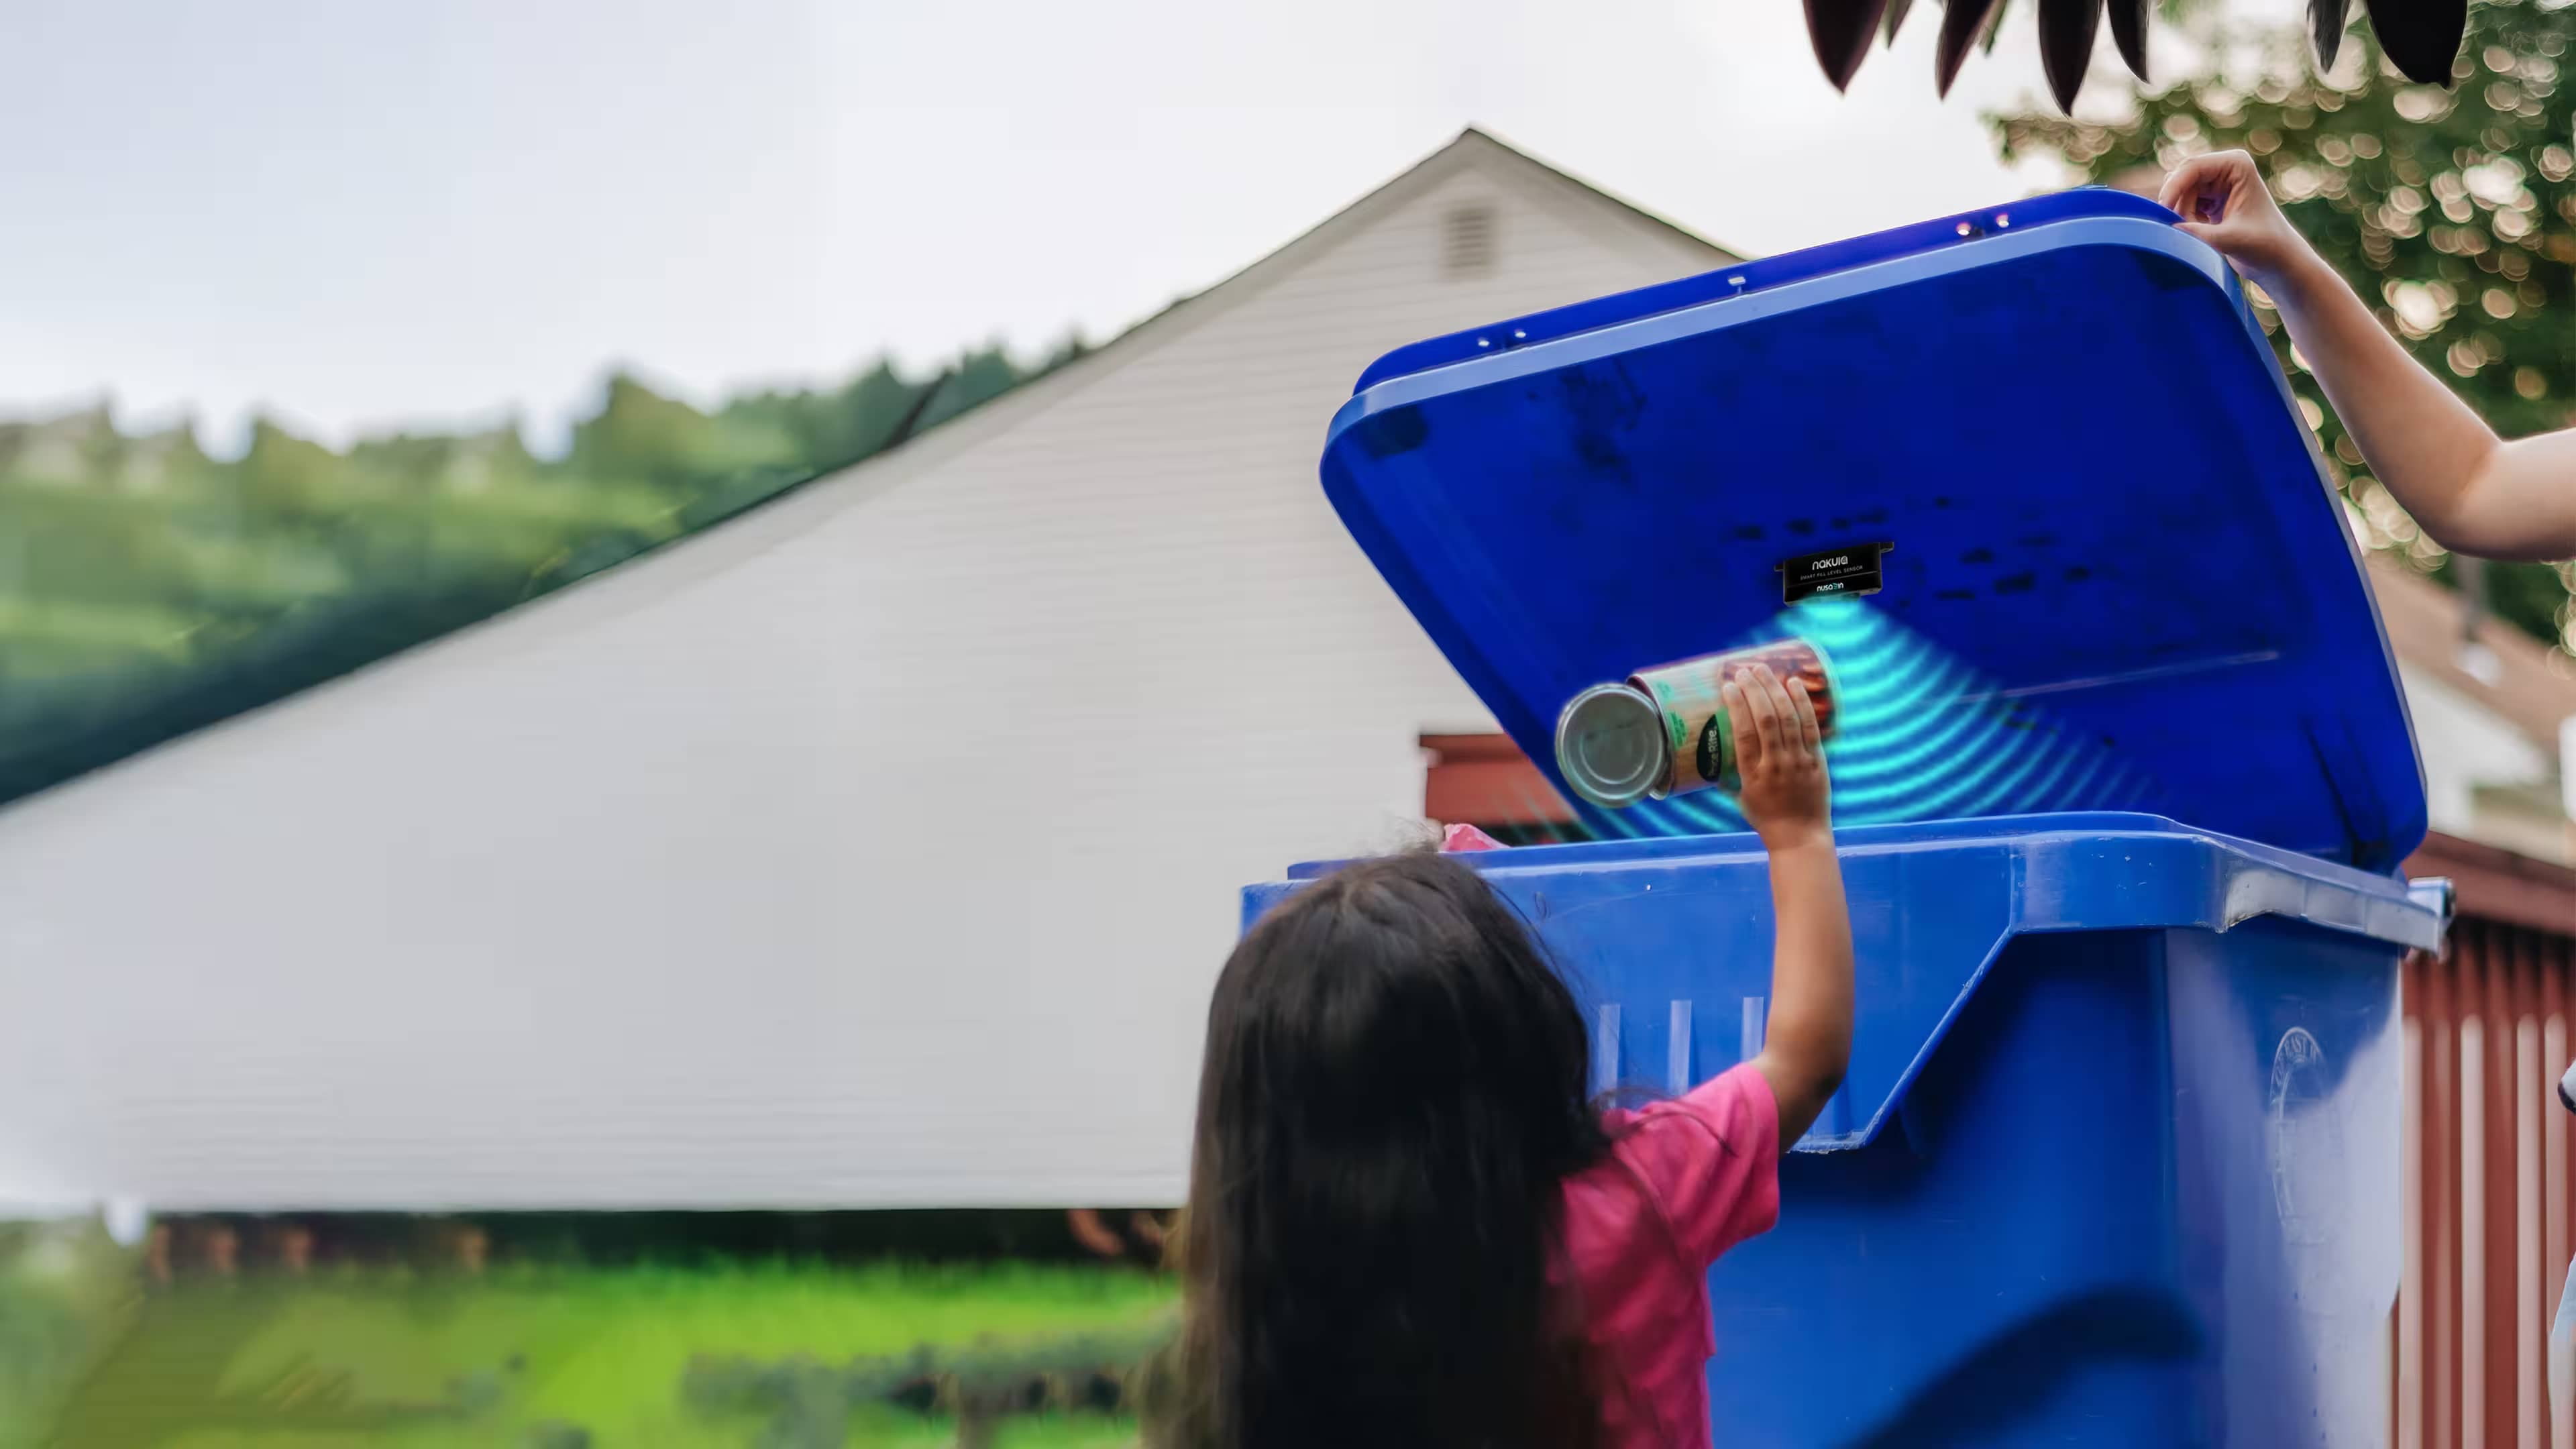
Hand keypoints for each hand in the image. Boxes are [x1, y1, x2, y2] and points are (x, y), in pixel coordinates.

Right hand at [1724, 665, 1829, 849]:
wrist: (1800, 837)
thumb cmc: (1766, 818)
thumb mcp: (1741, 797)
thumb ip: (1731, 773)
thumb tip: (1714, 751)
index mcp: (1752, 775)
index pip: (1743, 733)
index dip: (1736, 705)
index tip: (1728, 686)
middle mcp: (1775, 765)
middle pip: (1766, 719)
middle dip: (1754, 690)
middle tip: (1745, 670)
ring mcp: (1799, 761)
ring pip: (1787, 717)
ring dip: (1774, 689)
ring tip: (1764, 669)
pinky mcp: (1817, 760)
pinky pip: (1810, 726)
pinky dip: (1802, 702)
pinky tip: (1794, 683)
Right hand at [2158, 151, 2321, 292]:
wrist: (2277, 260)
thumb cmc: (2264, 245)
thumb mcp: (2229, 239)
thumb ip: (2197, 233)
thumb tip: (2166, 230)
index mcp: (2236, 164)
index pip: (2192, 167)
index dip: (2173, 188)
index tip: (2164, 213)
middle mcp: (2225, 167)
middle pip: (2182, 178)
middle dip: (2177, 204)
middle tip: (2183, 229)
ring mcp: (2217, 182)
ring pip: (2179, 193)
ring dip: (2181, 214)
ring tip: (2199, 234)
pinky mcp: (2210, 198)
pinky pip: (2183, 203)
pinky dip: (2184, 219)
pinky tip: (2201, 231)